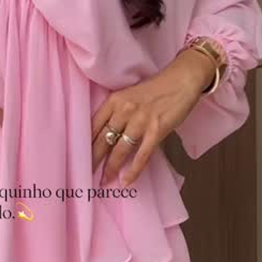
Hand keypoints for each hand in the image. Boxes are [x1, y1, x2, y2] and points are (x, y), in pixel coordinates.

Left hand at [91, 48, 216, 187]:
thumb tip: (107, 135)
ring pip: (120, 150)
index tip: (78, 156)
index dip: (85, 143)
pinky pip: (142, 155)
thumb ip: (117, 112)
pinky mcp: (157, 130)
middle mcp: (124, 110)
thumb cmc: (156, 88)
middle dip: (93, 160)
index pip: (93, 126)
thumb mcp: (129, 95)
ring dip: (111, 168)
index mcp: (114, 100)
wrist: (182, 79)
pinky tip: (127, 181)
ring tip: (105, 181)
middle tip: (85, 174)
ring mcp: (140, 121)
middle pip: (103, 140)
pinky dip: (134, 170)